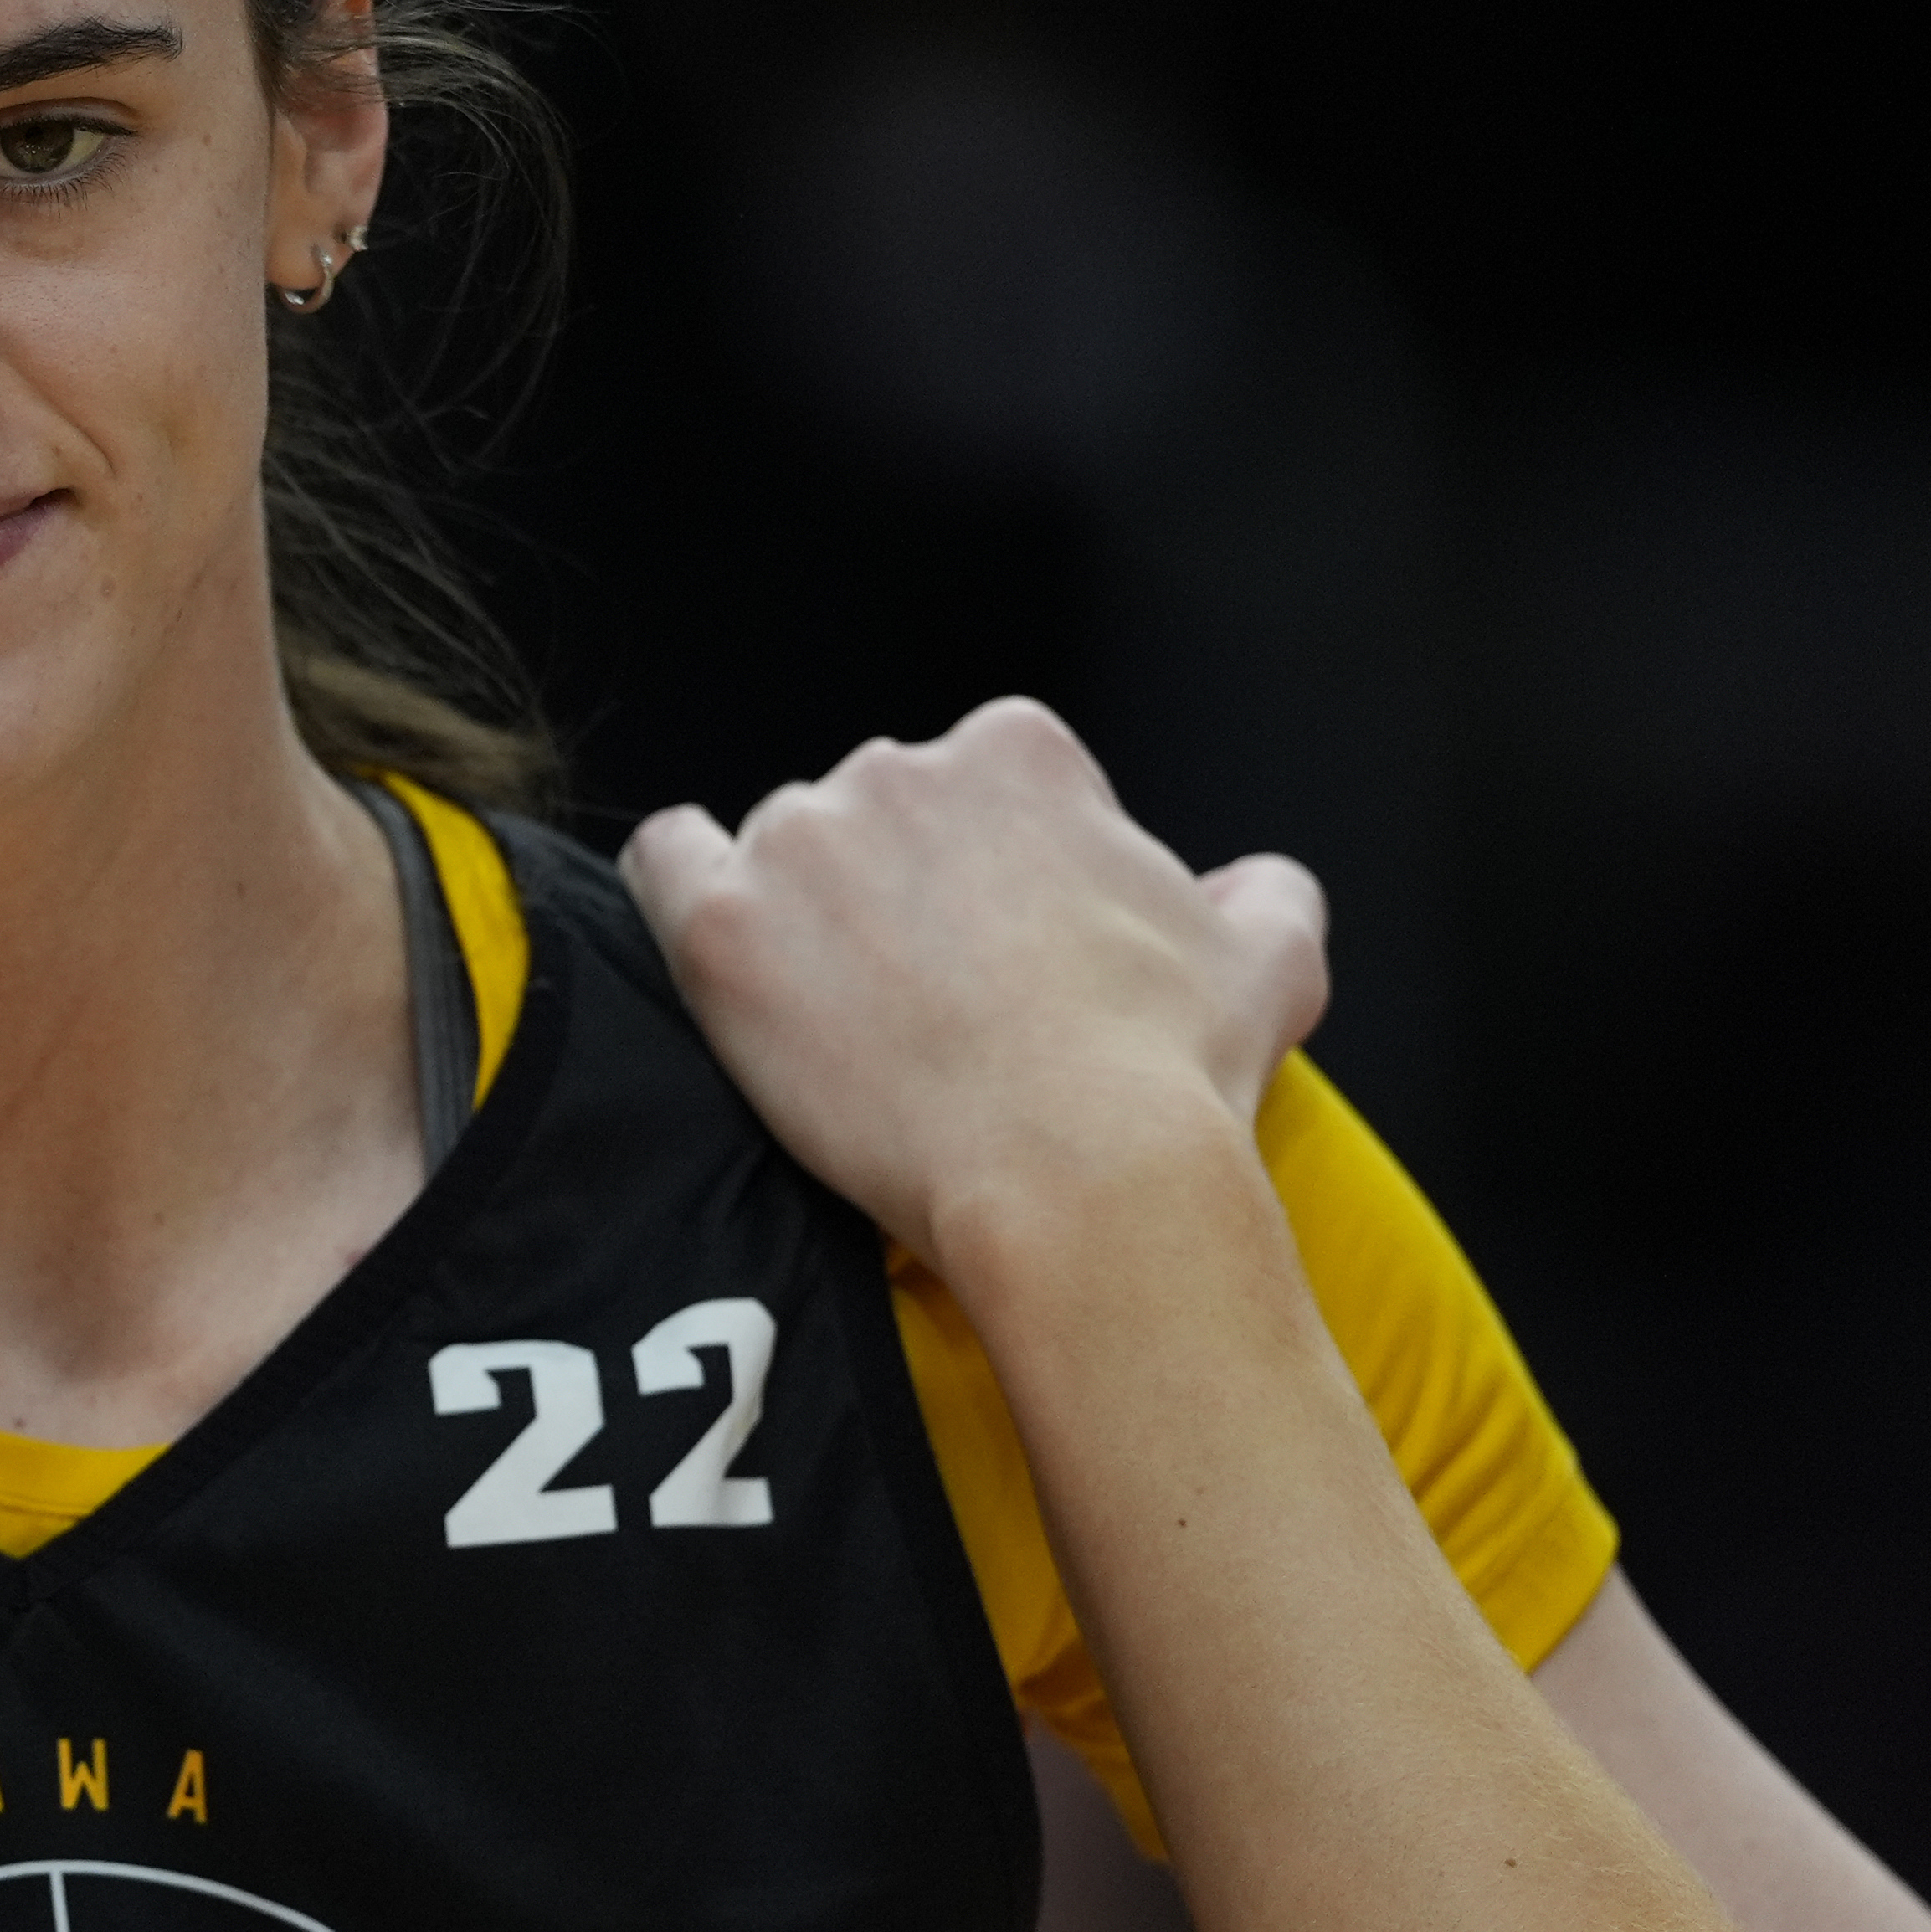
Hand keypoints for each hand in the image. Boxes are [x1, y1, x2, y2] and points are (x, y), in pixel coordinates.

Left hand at [621, 699, 1327, 1272]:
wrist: (1081, 1178)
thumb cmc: (1172, 1074)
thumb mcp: (1268, 959)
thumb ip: (1263, 893)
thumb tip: (1251, 886)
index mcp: (1018, 754)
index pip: (971, 788)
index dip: (987, 879)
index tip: (999, 959)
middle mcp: (899, 770)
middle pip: (868, 819)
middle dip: (890, 899)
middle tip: (923, 1010)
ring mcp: (801, 842)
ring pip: (775, 853)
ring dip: (799, 921)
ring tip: (843, 1026)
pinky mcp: (722, 927)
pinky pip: (662, 866)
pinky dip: (682, 898)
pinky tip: (725, 961)